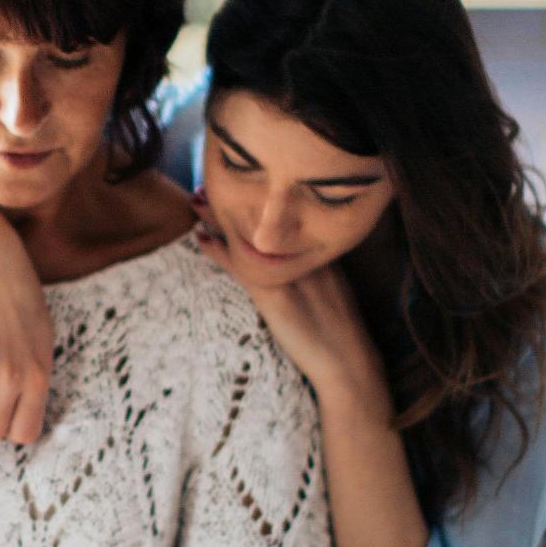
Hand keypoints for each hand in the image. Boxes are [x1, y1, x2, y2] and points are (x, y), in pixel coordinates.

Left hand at [192, 198, 386, 409]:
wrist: (349, 364)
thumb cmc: (340, 333)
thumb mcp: (332, 291)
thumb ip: (313, 270)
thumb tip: (287, 262)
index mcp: (321, 250)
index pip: (285, 216)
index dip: (260, 200)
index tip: (239, 183)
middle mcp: (305, 254)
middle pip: (266, 219)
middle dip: (237, 198)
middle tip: (208, 182)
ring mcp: (289, 273)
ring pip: (250, 236)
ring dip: (220, 217)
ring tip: (196, 199)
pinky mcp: (274, 295)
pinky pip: (241, 265)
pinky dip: (218, 250)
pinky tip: (200, 238)